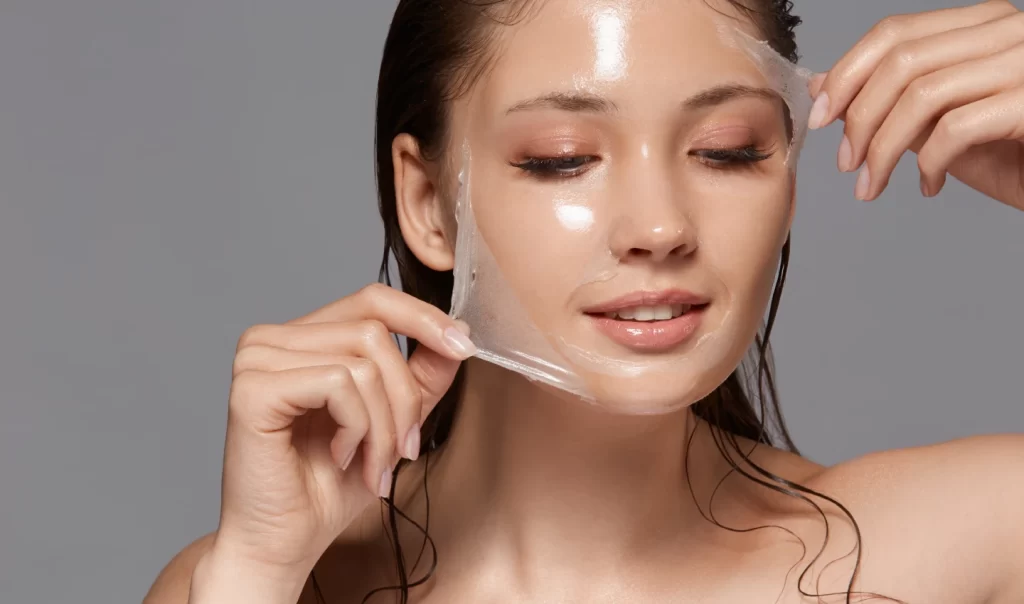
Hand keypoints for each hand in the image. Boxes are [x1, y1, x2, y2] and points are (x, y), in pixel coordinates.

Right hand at [204, 284, 475, 590]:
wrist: (284, 543)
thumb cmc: (329, 486)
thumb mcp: (393, 420)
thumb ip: (421, 374)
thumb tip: (457, 334)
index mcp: (301, 337)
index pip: (373, 299)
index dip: (424, 317)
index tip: (465, 345)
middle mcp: (271, 338)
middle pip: (374, 331)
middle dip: (405, 397)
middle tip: (404, 449)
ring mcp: (256, 359)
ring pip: (363, 361)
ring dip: (384, 423)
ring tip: (373, 463)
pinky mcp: (252, 388)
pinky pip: (338, 383)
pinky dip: (357, 427)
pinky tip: (341, 456)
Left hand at [807, 0, 1023, 209]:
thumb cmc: (1018, 154)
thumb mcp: (942, 126)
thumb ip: (891, 103)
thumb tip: (822, 86)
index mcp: (984, 25)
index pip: (895, 33)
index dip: (847, 75)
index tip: (820, 118)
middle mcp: (1010, 31)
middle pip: (902, 61)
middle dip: (859, 117)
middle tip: (846, 163)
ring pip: (922, 95)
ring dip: (884, 149)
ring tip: (873, 185)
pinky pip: (957, 128)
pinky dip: (930, 163)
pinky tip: (931, 185)